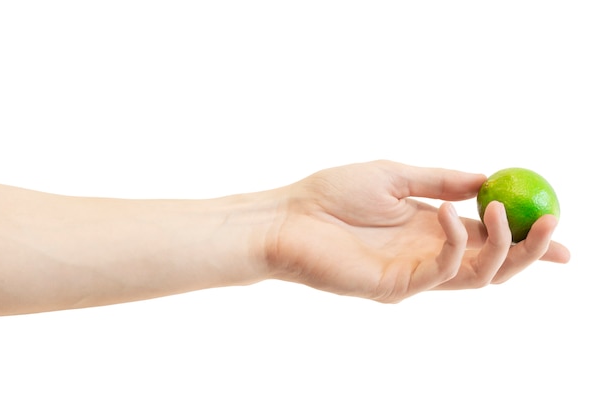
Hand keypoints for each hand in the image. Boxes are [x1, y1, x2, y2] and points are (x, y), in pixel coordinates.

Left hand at [265, 160, 569, 301]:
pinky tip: (449, 214)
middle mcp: (427, 255)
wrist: (288, 216)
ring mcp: (413, 274)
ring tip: (505, 212)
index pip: (486, 238)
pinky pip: (442, 272)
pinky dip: (454, 243)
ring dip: (502, 248)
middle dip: (530, 249)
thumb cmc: (331, 194)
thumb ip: (440, 181)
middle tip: (552, 223)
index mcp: (429, 229)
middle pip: (493, 264)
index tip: (556, 221)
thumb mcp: (395, 176)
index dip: (524, 235)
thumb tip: (486, 177)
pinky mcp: (395, 286)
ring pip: (477, 277)